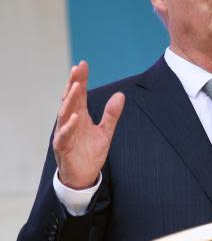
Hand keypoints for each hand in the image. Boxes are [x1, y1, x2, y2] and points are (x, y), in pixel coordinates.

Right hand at [53, 61, 124, 189]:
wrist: (83, 176)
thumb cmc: (90, 152)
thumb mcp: (106, 131)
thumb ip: (112, 114)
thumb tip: (120, 95)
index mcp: (80, 116)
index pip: (80, 95)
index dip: (81, 80)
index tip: (83, 64)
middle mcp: (70, 121)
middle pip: (70, 99)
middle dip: (73, 83)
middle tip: (77, 69)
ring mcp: (64, 133)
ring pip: (64, 113)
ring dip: (70, 100)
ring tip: (76, 86)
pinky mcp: (62, 147)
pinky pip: (63, 135)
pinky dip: (68, 126)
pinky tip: (74, 116)